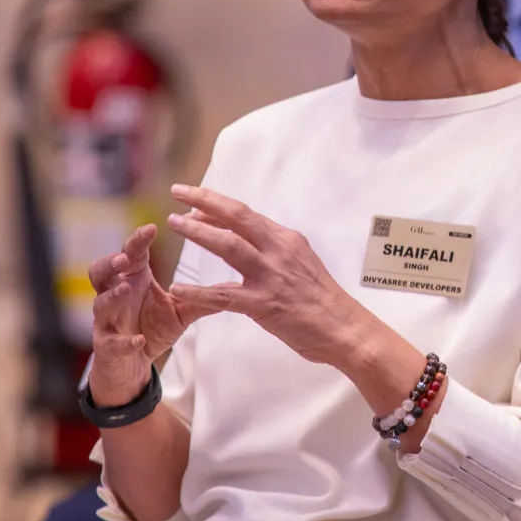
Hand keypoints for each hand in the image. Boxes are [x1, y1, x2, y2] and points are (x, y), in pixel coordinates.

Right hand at [87, 223, 219, 407]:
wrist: (134, 365)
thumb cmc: (152, 328)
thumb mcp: (181, 312)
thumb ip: (202, 297)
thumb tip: (234, 283)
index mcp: (134, 280)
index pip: (131, 254)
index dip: (137, 240)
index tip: (152, 227)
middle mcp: (115, 296)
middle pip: (102, 272)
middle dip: (110, 263)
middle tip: (125, 258)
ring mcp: (108, 321)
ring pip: (100, 304)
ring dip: (112, 296)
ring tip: (126, 289)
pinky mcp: (107, 347)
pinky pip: (111, 342)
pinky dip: (124, 341)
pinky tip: (138, 340)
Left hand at [162, 185, 364, 365]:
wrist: (345, 329)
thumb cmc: (324, 301)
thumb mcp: (303, 263)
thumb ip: (277, 252)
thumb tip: (251, 243)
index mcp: (287, 240)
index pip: (246, 215)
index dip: (217, 204)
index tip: (194, 201)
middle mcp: (279, 250)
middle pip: (237, 216)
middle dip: (205, 201)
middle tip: (178, 192)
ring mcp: (271, 276)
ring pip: (228, 245)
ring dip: (199, 232)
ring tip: (175, 224)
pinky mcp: (264, 304)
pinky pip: (224, 295)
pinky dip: (198, 291)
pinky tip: (177, 288)